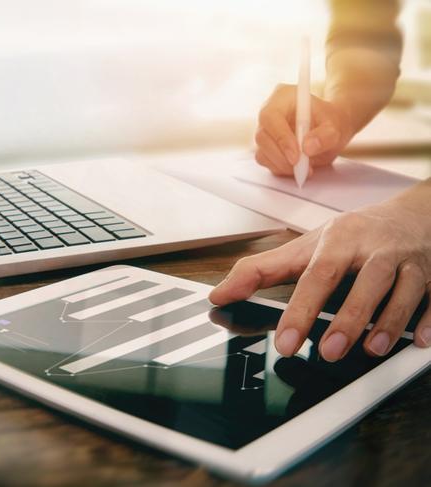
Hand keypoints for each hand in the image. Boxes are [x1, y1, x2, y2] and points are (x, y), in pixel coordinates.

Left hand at [209, 182, 430, 361]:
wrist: (411, 214)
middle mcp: (374, 249)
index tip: (286, 341)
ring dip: (388, 322)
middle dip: (347, 319)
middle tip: (328, 351)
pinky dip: (430, 320)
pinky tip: (421, 342)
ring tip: (372, 350)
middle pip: (363, 282)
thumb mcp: (303, 248)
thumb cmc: (351, 236)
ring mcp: (407, 261)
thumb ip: (260, 271)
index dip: (300, 309)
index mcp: (338, 241)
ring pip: (403, 291)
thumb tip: (219, 294)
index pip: (316, 275)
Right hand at [254, 84, 353, 175]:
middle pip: (262, 137)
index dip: (281, 137)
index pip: (270, 116)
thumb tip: (308, 147)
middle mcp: (268, 113)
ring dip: (282, 165)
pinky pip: (266, 161)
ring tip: (305, 167)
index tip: (297, 156)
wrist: (330, 128)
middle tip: (302, 166)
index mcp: (282, 97)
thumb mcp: (336, 125)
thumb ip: (325, 135)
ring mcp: (265, 131)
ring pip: (262, 152)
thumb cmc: (330, 120)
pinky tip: (298, 167)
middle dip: (281, 156)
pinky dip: (281, 169)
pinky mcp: (265, 147)